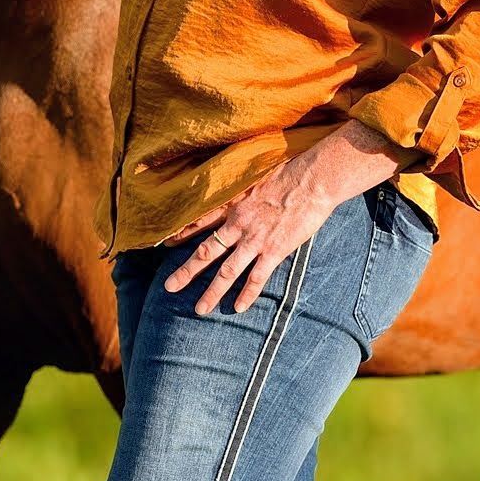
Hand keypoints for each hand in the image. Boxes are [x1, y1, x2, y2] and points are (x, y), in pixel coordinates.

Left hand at [162, 121, 398, 316]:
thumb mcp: (256, 174)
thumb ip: (243, 187)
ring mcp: (255, 240)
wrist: (313, 179)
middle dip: (186, 271)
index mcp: (233, 204)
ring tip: (200, 309)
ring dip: (212, 292)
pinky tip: (238, 308)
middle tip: (169, 288)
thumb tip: (238, 188)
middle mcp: (238, 224)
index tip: (167, 243)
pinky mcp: (274, 251)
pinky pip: (256, 278)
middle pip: (206, 251)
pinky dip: (247, 294)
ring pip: (227, 271)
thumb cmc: (289, 171)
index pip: (200, 221)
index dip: (182, 233)